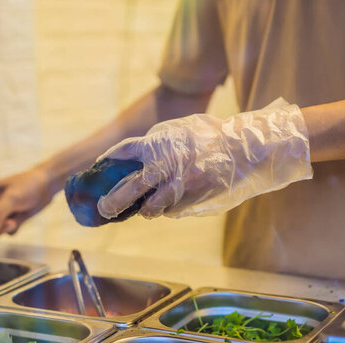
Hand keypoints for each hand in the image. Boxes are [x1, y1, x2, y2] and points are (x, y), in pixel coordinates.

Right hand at [0, 167, 54, 238]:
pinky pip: (7, 231)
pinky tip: (21, 219)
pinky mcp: (12, 218)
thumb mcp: (12, 198)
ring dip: (4, 229)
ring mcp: (2, 213)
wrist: (48, 184)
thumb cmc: (29, 186)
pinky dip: (13, 229)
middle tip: (9, 225)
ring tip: (15, 220)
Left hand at [97, 98, 312, 218]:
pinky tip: (175, 202)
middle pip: (130, 189)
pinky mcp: (193, 203)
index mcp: (161, 143)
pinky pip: (174, 211)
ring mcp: (180, 187)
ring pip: (152, 208)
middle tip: (104, 209)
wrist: (246, 151)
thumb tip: (135, 159)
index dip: (109, 160)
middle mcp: (167, 166)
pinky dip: (170, 209)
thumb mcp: (182, 130)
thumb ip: (159, 143)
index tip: (98, 168)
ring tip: (145, 208)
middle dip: (113, 202)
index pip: (125, 151)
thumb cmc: (213, 137)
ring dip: (146, 210)